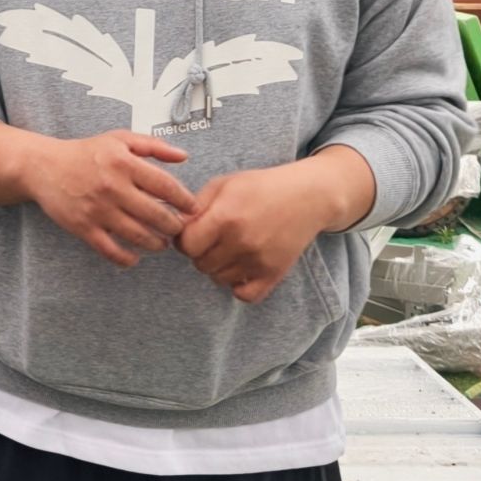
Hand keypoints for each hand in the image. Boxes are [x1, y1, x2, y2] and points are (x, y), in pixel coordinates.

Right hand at [21, 128, 200, 268]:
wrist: (45, 167)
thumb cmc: (86, 153)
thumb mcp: (119, 139)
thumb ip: (154, 145)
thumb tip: (184, 157)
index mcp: (124, 163)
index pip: (166, 186)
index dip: (185, 201)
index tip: (192, 209)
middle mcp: (112, 187)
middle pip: (157, 215)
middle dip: (174, 226)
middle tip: (179, 228)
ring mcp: (98, 210)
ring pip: (139, 236)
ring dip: (157, 244)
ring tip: (161, 243)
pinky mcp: (84, 227)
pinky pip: (111, 251)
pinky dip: (127, 259)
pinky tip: (135, 257)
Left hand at [177, 148, 375, 303]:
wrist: (307, 197)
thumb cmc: (260, 187)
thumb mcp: (224, 184)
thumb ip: (196, 206)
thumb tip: (173, 225)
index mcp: (226, 217)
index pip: (186, 245)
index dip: (183, 239)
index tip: (193, 231)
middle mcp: (242, 242)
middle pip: (200, 264)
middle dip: (200, 252)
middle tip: (213, 238)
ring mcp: (259, 261)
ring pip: (218, 279)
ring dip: (218, 266)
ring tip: (229, 247)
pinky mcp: (274, 274)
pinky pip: (244, 295)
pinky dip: (238, 286)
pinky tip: (240, 267)